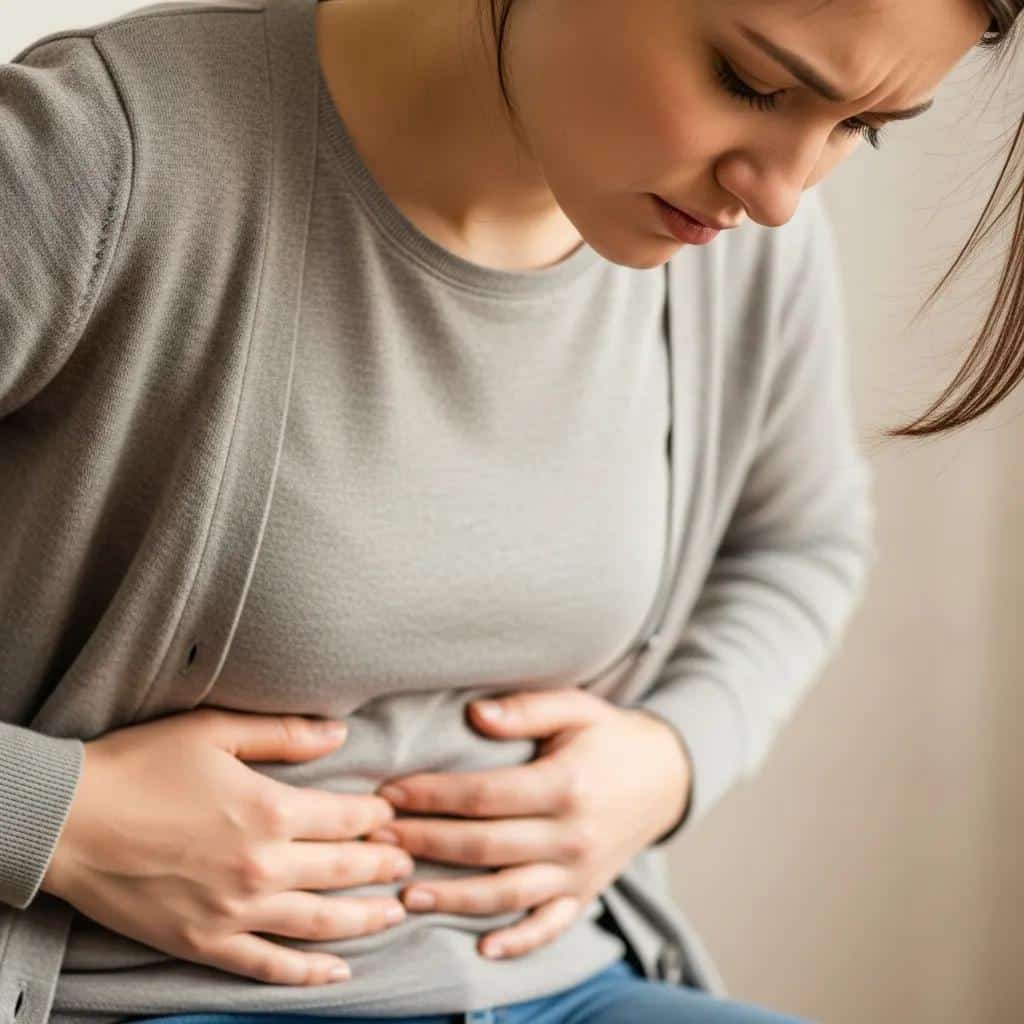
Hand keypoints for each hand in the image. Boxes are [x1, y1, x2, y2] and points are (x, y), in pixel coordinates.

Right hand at [44, 708, 412, 985]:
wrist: (69, 821)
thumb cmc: (141, 766)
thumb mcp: (216, 731)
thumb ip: (285, 734)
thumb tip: (342, 733)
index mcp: (271, 810)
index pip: (347, 817)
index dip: (377, 817)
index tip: (394, 817)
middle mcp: (262, 866)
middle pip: (343, 870)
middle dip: (383, 866)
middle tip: (408, 863)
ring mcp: (235, 912)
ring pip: (320, 922)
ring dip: (365, 920)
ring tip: (397, 913)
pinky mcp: (205, 943)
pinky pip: (269, 966)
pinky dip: (308, 973)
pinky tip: (339, 973)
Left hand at [368, 688, 690, 960]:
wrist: (666, 776)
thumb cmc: (609, 736)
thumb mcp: (576, 707)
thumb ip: (526, 709)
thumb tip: (475, 714)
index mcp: (565, 785)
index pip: (483, 796)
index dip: (431, 796)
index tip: (390, 792)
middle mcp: (572, 835)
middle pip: (484, 846)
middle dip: (425, 844)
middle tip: (378, 840)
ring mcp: (579, 872)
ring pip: (506, 894)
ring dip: (452, 898)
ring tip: (405, 895)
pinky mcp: (585, 894)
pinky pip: (549, 926)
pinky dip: (518, 942)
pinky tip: (483, 949)